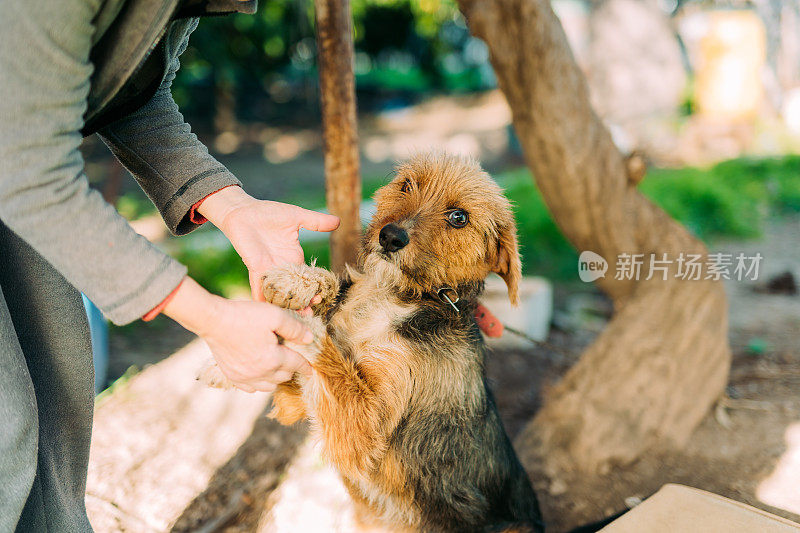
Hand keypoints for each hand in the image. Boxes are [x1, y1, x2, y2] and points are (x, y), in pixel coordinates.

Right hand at [164, 277, 312, 391]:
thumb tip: (309, 339)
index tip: (311, 369)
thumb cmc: (245, 315)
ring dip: (276, 378)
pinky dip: (258, 383)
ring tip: (278, 368)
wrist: (214, 320)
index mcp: (273, 359)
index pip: (296, 364)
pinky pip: (251, 388)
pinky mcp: (232, 376)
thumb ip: (295, 328)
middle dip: (291, 369)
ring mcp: (245, 377)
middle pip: (284, 376)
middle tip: (292, 361)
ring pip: (269, 386)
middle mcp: (260, 373)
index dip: (306, 366)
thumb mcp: (275, 315)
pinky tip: (259, 374)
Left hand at [198, 186, 338, 300]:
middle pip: (294, 290)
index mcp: (293, 257)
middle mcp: (282, 267)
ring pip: (278, 292)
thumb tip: (338, 221)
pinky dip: (263, 299)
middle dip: (301, 302)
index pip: (306, 276)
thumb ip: (316, 221)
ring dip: (285, 305)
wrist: (242, 211)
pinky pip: (259, 288)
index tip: (321, 297)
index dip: (313, 288)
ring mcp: (268, 270)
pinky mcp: (255, 269)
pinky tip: (266, 311)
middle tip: (309, 313)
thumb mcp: (296, 217)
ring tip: (293, 318)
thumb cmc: (267, 213)